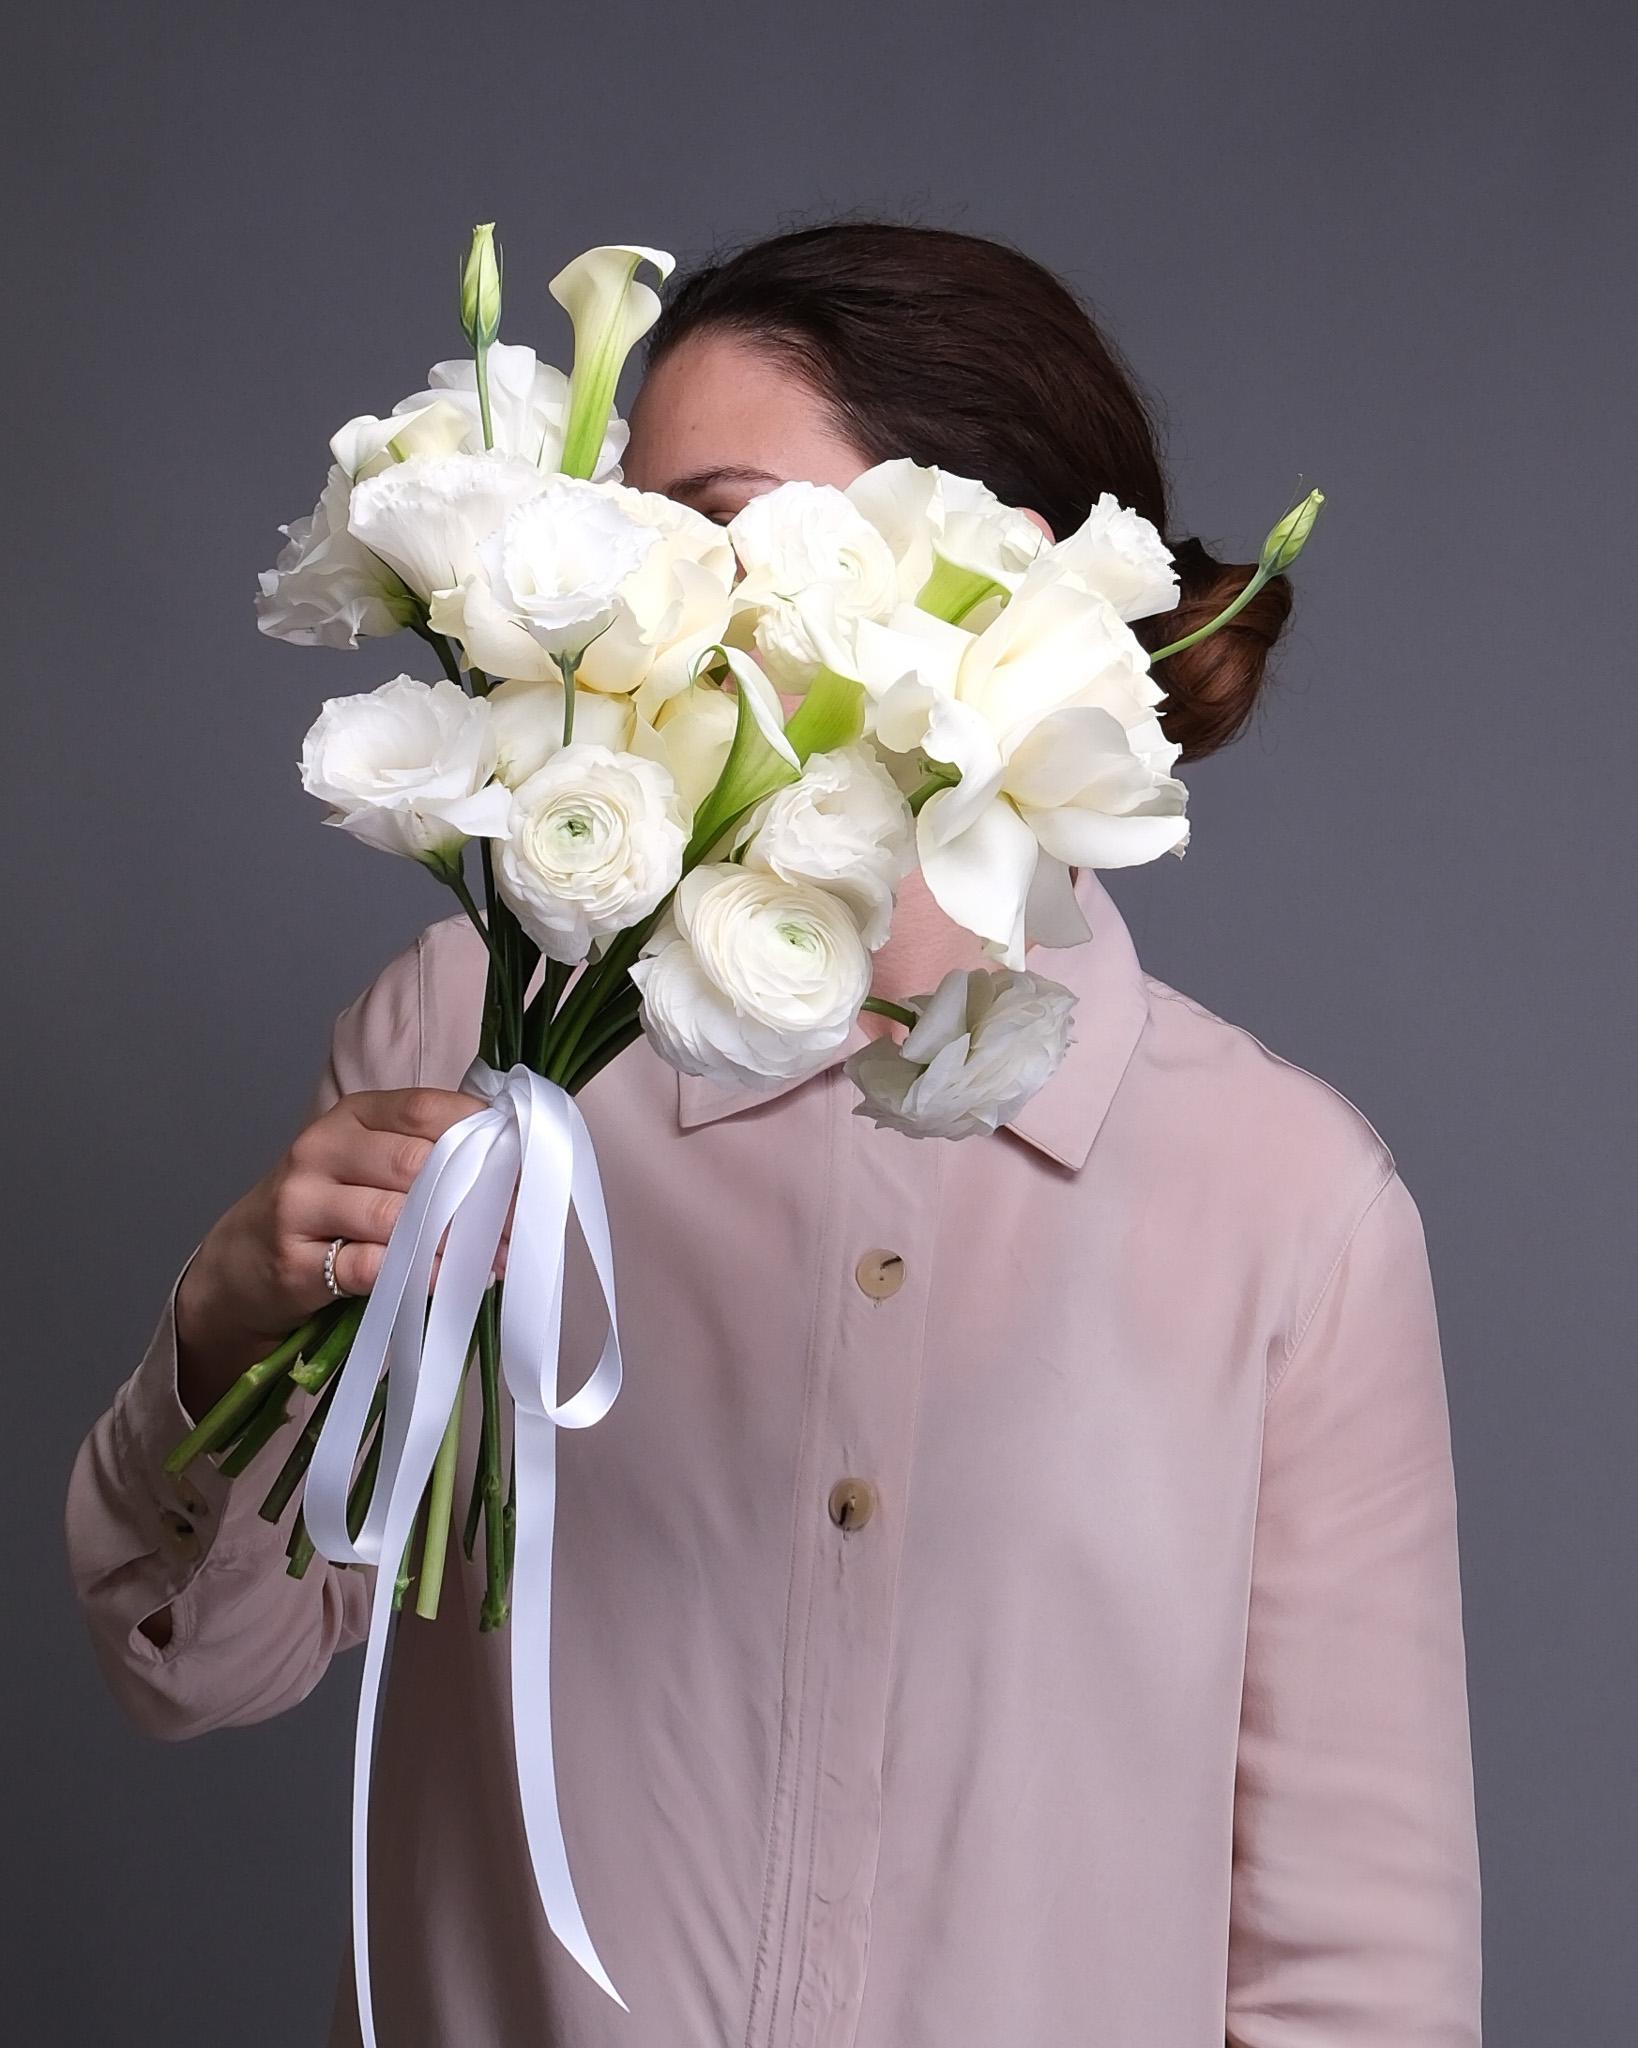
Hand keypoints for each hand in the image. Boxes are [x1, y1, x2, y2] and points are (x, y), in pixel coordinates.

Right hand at [173, 1088, 492, 1418]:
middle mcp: (322, 1150)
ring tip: (493, 1257)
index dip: (481, 1133)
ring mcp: (302, 1204)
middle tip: (515, 1220)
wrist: (238, 1267)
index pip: (424, 1108)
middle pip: (414, 1162)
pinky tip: (445, 1281)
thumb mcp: (365, 1166)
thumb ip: (425, 1156)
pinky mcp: (295, 1262)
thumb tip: (514, 1166)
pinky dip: (416, 1275)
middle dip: (475, 1193)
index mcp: (351, 1117)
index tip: (525, 1162)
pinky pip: (371, 1266)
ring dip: (454, 1240)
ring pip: (395, 1214)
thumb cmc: (325, 1212)